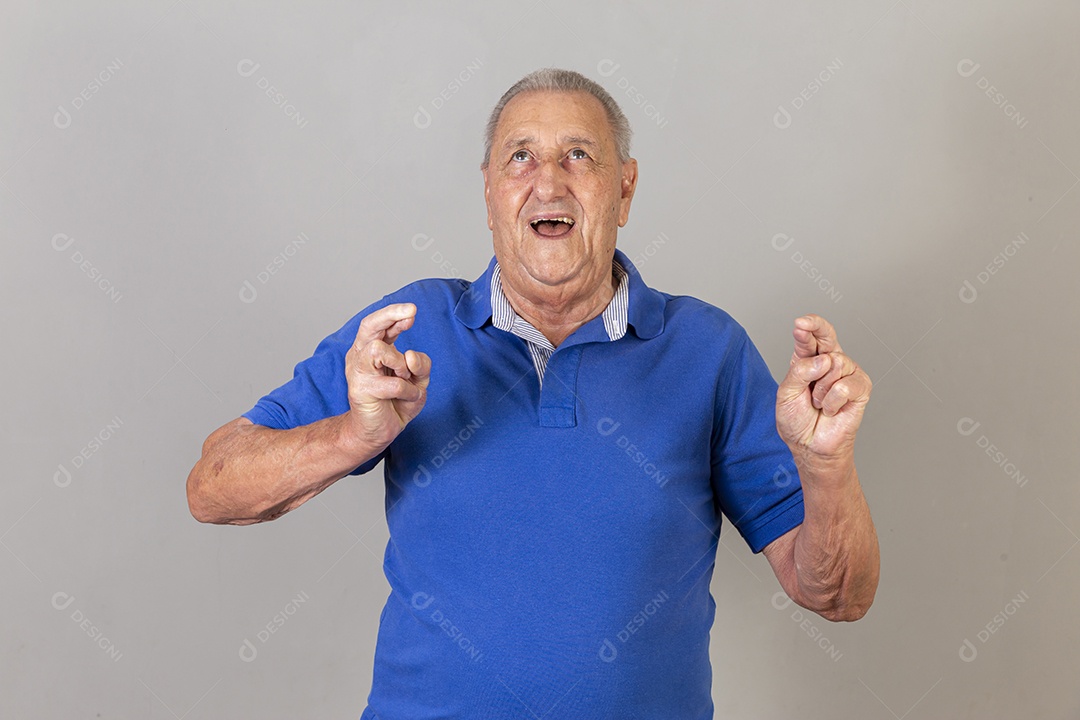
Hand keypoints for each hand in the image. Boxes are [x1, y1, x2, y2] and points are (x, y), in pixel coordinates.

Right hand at [343, 303, 430, 450]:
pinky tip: (405, 398)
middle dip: (390, 315)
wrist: (378, 431)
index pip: (379, 324)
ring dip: (401, 365)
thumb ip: (420, 364)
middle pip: (369, 325)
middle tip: (411, 312)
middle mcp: (361, 356)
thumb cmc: (396, 402)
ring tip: (405, 380)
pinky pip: (393, 383)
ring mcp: (358, 372)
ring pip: (379, 349)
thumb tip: (410, 355)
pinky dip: (408, 390)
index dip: (395, 314)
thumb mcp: (418, 379)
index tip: (413, 311)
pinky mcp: (360, 390)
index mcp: (373, 350)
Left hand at [775, 314, 870, 462]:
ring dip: (821, 389)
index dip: (808, 327)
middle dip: (818, 329)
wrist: (810, 445)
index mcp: (808, 360)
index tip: (800, 323)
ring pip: (835, 363)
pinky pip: (844, 385)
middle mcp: (829, 362)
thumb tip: (826, 359)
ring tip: (819, 403)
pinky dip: (833, 401)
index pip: (810, 338)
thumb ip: (800, 372)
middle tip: (804, 327)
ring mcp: (847, 372)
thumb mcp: (787, 393)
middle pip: (828, 337)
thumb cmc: (797, 419)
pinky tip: (831, 410)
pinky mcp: (861, 387)